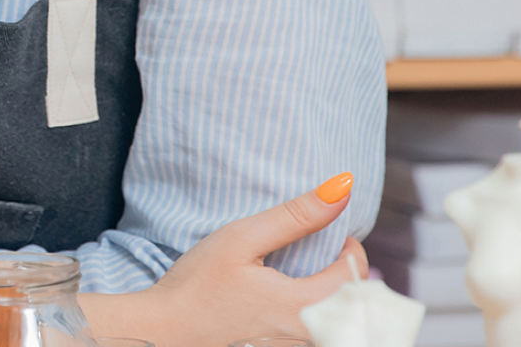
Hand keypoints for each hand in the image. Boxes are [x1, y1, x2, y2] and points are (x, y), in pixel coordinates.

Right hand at [85, 173, 365, 346]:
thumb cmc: (197, 285)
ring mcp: (292, 346)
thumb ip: (295, 217)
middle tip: (320, 249)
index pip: (355, 274)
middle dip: (344, 270)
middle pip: (353, 300)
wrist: (165, 332)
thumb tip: (340, 189)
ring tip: (304, 270)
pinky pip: (315, 328)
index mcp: (304, 307)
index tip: (327, 232)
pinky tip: (286, 296)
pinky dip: (315, 309)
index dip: (348, 246)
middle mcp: (307, 334)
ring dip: (332, 291)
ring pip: (337, 317)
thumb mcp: (242, 239)